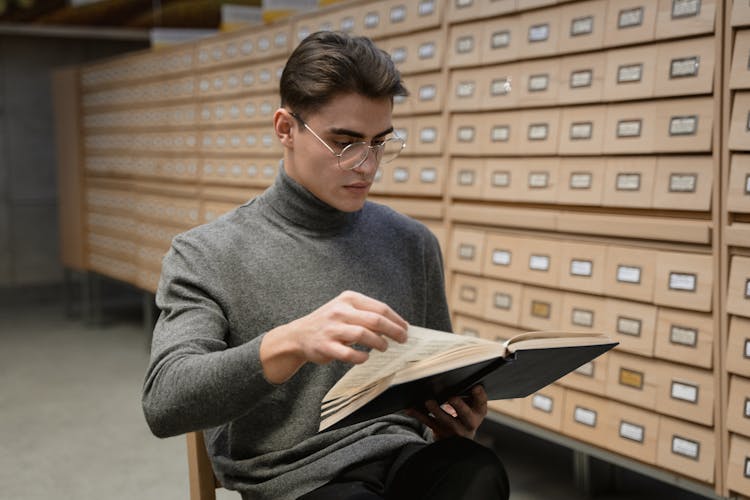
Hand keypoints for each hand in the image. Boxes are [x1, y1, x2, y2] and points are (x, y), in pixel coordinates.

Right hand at [261, 291, 407, 382]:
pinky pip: (349, 353)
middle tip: (402, 340)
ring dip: (379, 343)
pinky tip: (365, 357)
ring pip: (363, 335)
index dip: (396, 319)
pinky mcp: (326, 346)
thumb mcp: (346, 309)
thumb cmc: (329, 323)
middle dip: (394, 331)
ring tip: (384, 348)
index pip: (380, 308)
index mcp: (348, 299)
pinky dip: (361, 357)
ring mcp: (332, 328)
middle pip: (375, 320)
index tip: (405, 328)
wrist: (299, 335)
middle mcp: (340, 311)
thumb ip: (367, 314)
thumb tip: (397, 325)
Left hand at [407, 385, 487, 440]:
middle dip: (459, 406)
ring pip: (445, 420)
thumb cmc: (463, 414)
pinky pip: (428, 422)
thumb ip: (466, 394)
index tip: (476, 386)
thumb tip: (452, 375)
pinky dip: (418, 414)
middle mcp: (469, 423)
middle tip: (452, 397)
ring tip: (428, 401)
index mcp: (478, 412)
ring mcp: (454, 429)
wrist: (458, 440)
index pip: (482, 404)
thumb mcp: (470, 406)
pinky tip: (410, 408)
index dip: (480, 396)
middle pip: (466, 415)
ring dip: (436, 410)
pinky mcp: (439, 432)